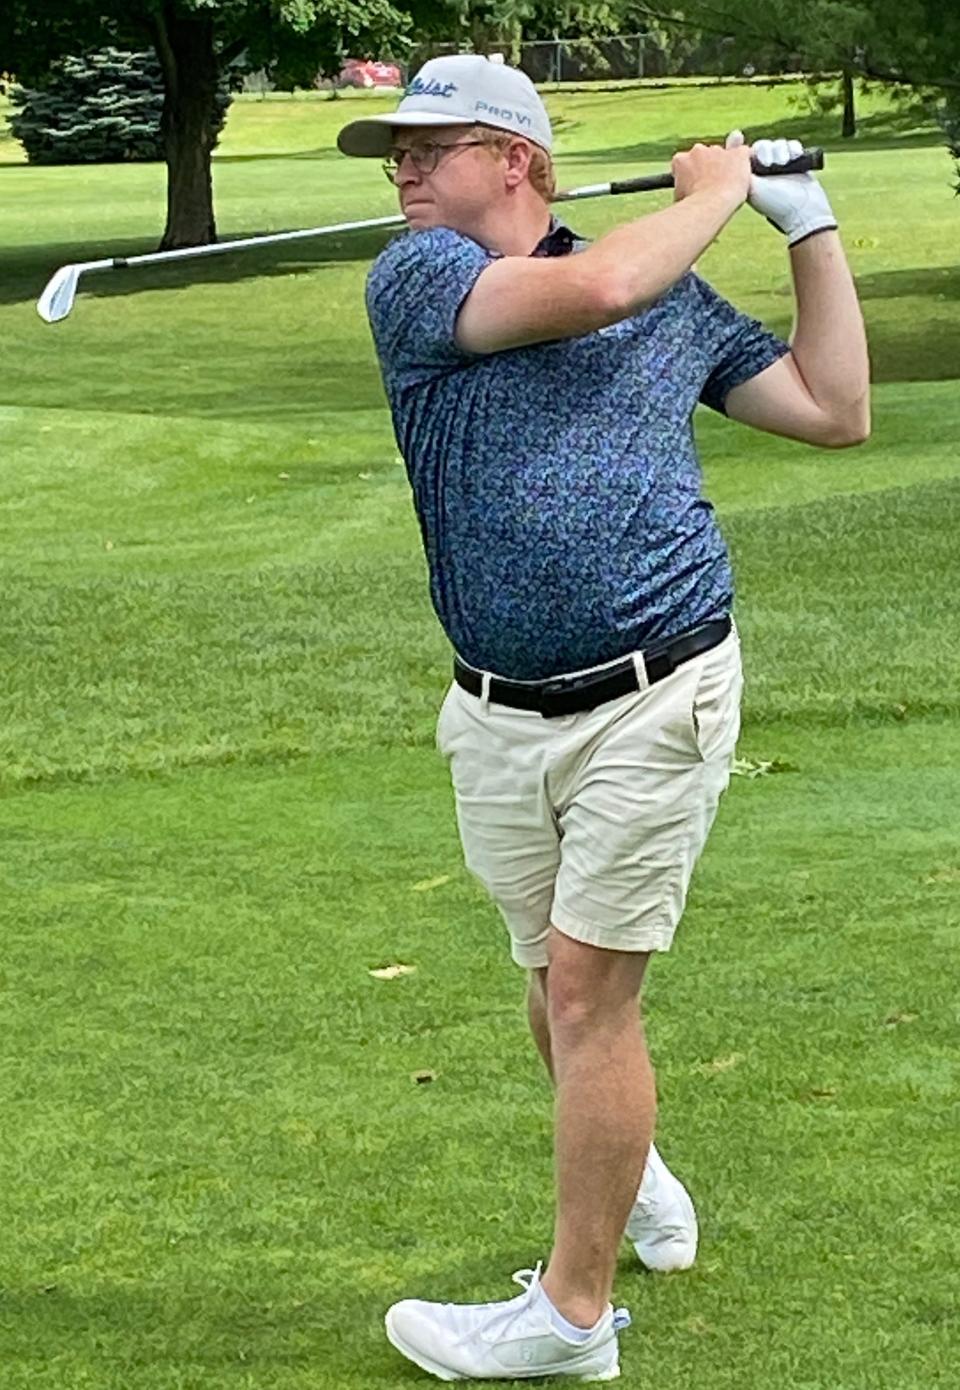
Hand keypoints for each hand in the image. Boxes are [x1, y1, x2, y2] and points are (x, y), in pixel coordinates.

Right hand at [671, 140, 751, 210]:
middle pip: (704, 156)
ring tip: (726, 189)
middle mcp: (698, 150)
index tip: (694, 186)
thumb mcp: (680, 197)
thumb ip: (683, 187)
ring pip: (723, 155)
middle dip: (708, 169)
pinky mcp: (738, 153)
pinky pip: (743, 153)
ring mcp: (719, 150)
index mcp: (681, 160)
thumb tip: (685, 192)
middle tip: (710, 188)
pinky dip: (744, 162)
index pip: (684, 163)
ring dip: (724, 167)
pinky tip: (742, 178)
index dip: (690, 176)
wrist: (711, 205)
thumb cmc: (693, 207)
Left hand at [726, 130, 836, 245]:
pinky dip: (793, 149)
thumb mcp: (752, 187)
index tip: (742, 141)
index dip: (744, 148)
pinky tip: (795, 157)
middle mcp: (763, 171)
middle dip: (767, 151)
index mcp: (750, 177)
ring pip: (777, 144)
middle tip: (769, 164)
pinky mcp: (795, 163)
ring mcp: (780, 167)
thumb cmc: (775, 203)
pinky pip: (792, 145)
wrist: (803, 210)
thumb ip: (740, 169)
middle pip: (762, 146)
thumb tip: (730, 148)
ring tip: (784, 163)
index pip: (744, 155)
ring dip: (781, 151)